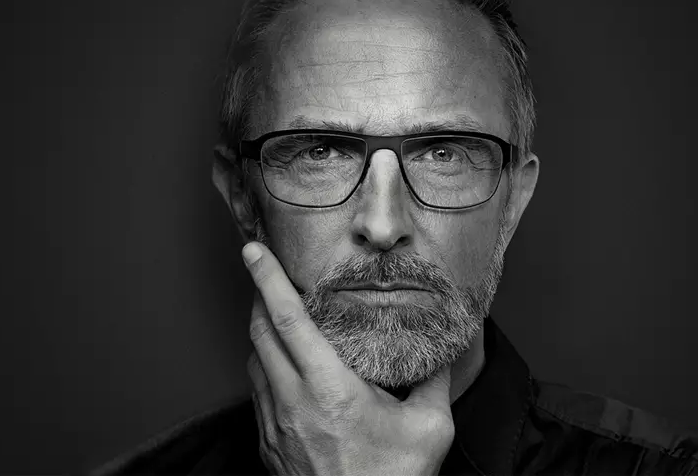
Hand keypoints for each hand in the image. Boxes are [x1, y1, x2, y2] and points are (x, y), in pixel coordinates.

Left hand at [242, 241, 454, 475]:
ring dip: (261, 334)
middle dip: (258, 296)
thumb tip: (444, 343)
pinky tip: (285, 368)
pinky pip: (257, 393)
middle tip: (266, 273)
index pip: (287, 320)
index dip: (267, 279)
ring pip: (254, 363)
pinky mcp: (269, 446)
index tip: (253, 252)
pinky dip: (264, 368)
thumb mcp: (429, 427)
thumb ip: (435, 378)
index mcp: (329, 389)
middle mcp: (292, 402)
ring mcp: (275, 426)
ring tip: (278, 318)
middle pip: (259, 334)